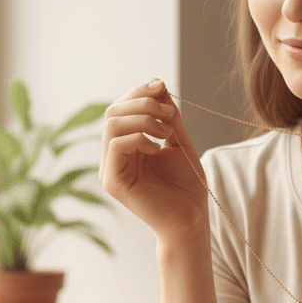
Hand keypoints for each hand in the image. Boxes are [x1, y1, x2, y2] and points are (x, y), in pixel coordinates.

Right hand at [100, 79, 208, 242]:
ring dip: (142, 118)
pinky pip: (116, 145)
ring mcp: (109, 169)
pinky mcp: (112, 181)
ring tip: (166, 131)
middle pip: (113, 111)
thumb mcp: (178, 140)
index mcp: (125, 145)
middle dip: (142, 102)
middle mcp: (113, 156)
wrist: (192, 219)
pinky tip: (157, 148)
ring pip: (111, 124)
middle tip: (169, 114)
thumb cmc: (187, 185)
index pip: (121, 108)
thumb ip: (167, 115)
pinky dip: (139, 138)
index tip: (162, 87)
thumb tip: (157, 84)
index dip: (139, 92)